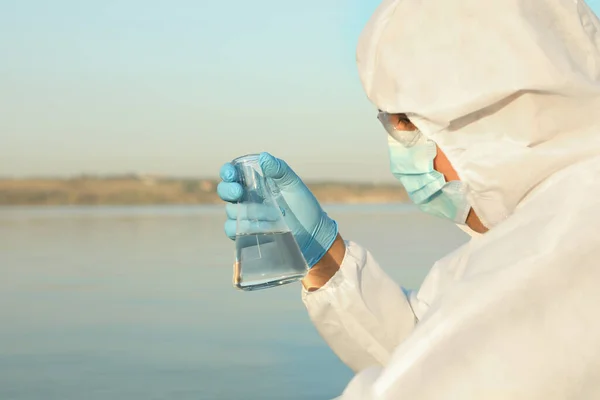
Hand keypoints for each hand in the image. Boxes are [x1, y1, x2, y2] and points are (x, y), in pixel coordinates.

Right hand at [217, 152, 338, 267]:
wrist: (312, 235)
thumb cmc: (304, 206)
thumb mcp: (293, 185)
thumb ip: (280, 170)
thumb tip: (263, 157)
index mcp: (255, 183)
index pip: (233, 174)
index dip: (227, 172)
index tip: (231, 173)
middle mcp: (247, 199)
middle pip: (225, 191)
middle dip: (228, 190)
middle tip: (238, 192)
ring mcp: (246, 217)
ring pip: (231, 211)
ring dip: (245, 212)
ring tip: (269, 215)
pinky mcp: (247, 234)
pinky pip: (233, 230)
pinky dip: (242, 228)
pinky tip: (260, 228)